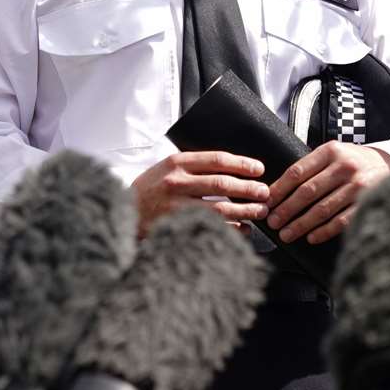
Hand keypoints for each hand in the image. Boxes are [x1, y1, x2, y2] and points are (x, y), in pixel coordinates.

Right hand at [130, 150, 268, 237]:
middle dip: (249, 189)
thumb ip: (194, 166)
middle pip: (222, 184)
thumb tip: (233, 169)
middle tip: (265, 193)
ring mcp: (176, 207)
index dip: (242, 164)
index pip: (217, 160)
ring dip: (245, 211)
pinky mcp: (176, 226)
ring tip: (260, 212)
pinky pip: (211, 229)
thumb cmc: (150, 188)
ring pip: (219, 210)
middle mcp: (176, 182)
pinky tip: (242, 229)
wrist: (124, 211)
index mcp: (176, 163)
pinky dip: (230, 229)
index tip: (259, 169)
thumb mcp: (167, 167)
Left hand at [266, 141, 389, 244]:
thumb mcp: (333, 154)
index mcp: (331, 151)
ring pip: (323, 209)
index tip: (267, 202)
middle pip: (308, 192)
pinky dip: (324, 231)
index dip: (279, 189)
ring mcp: (358, 185)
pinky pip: (341, 221)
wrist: (389, 164)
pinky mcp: (368, 202)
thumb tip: (278, 191)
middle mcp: (345, 166)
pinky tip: (311, 238)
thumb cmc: (352, 161)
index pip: (298, 172)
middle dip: (286, 210)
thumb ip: (311, 167)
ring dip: (301, 224)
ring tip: (286, 234)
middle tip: (273, 222)